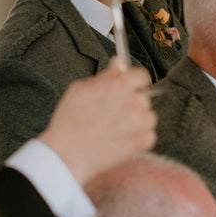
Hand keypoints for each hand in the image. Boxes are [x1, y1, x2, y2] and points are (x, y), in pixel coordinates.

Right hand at [39, 64, 155, 183]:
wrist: (67, 154)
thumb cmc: (69, 122)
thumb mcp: (80, 89)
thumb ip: (105, 75)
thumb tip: (118, 62)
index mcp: (118, 86)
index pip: (142, 75)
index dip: (135, 82)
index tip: (130, 88)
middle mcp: (133, 102)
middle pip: (144, 98)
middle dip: (132, 103)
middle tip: (113, 114)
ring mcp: (140, 123)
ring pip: (149, 117)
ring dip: (137, 121)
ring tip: (115, 128)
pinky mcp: (143, 141)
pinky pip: (149, 135)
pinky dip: (138, 138)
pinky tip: (120, 140)